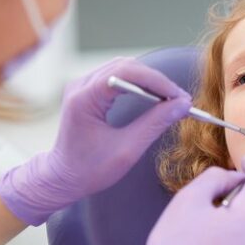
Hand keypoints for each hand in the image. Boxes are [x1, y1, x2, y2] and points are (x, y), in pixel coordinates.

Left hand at [0, 58, 190, 224]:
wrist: (62, 178)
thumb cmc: (90, 170)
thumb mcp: (127, 150)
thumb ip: (154, 124)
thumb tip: (182, 105)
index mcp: (84, 99)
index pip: (126, 73)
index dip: (157, 81)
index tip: (179, 97)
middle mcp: (80, 85)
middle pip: (126, 67)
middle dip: (156, 80)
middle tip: (179, 99)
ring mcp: (82, 86)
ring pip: (122, 68)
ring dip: (148, 80)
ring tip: (169, 98)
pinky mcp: (87, 91)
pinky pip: (117, 77)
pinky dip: (138, 84)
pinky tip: (153, 97)